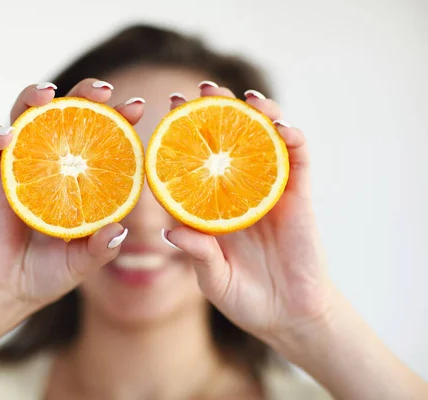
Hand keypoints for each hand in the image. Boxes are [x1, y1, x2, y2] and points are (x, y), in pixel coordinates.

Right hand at [0, 79, 144, 358]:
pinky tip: (6, 135)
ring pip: (26, 119)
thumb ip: (100, 249)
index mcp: (80, 180)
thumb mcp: (82, 264)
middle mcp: (54, 166)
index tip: (138, 106)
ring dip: (34, 99)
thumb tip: (119, 231)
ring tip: (47, 93)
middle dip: (85, 96)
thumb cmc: (50, 273)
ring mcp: (23, 168)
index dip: (119, 119)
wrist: (8, 290)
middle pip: (67, 117)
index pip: (102, 139)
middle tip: (103, 90)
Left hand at [165, 84, 332, 343]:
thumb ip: (198, 256)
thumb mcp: (214, 279)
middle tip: (199, 91)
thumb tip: (170, 231)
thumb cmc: (244, 298)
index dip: (179, 136)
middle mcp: (236, 190)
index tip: (165, 112)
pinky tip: (281, 127)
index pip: (192, 162)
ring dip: (255, 114)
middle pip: (226, 141)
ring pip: (262, 140)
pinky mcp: (299, 196)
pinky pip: (298, 160)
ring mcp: (269, 190)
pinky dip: (292, 140)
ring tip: (242, 96)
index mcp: (209, 205)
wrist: (287, 316)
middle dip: (214, 112)